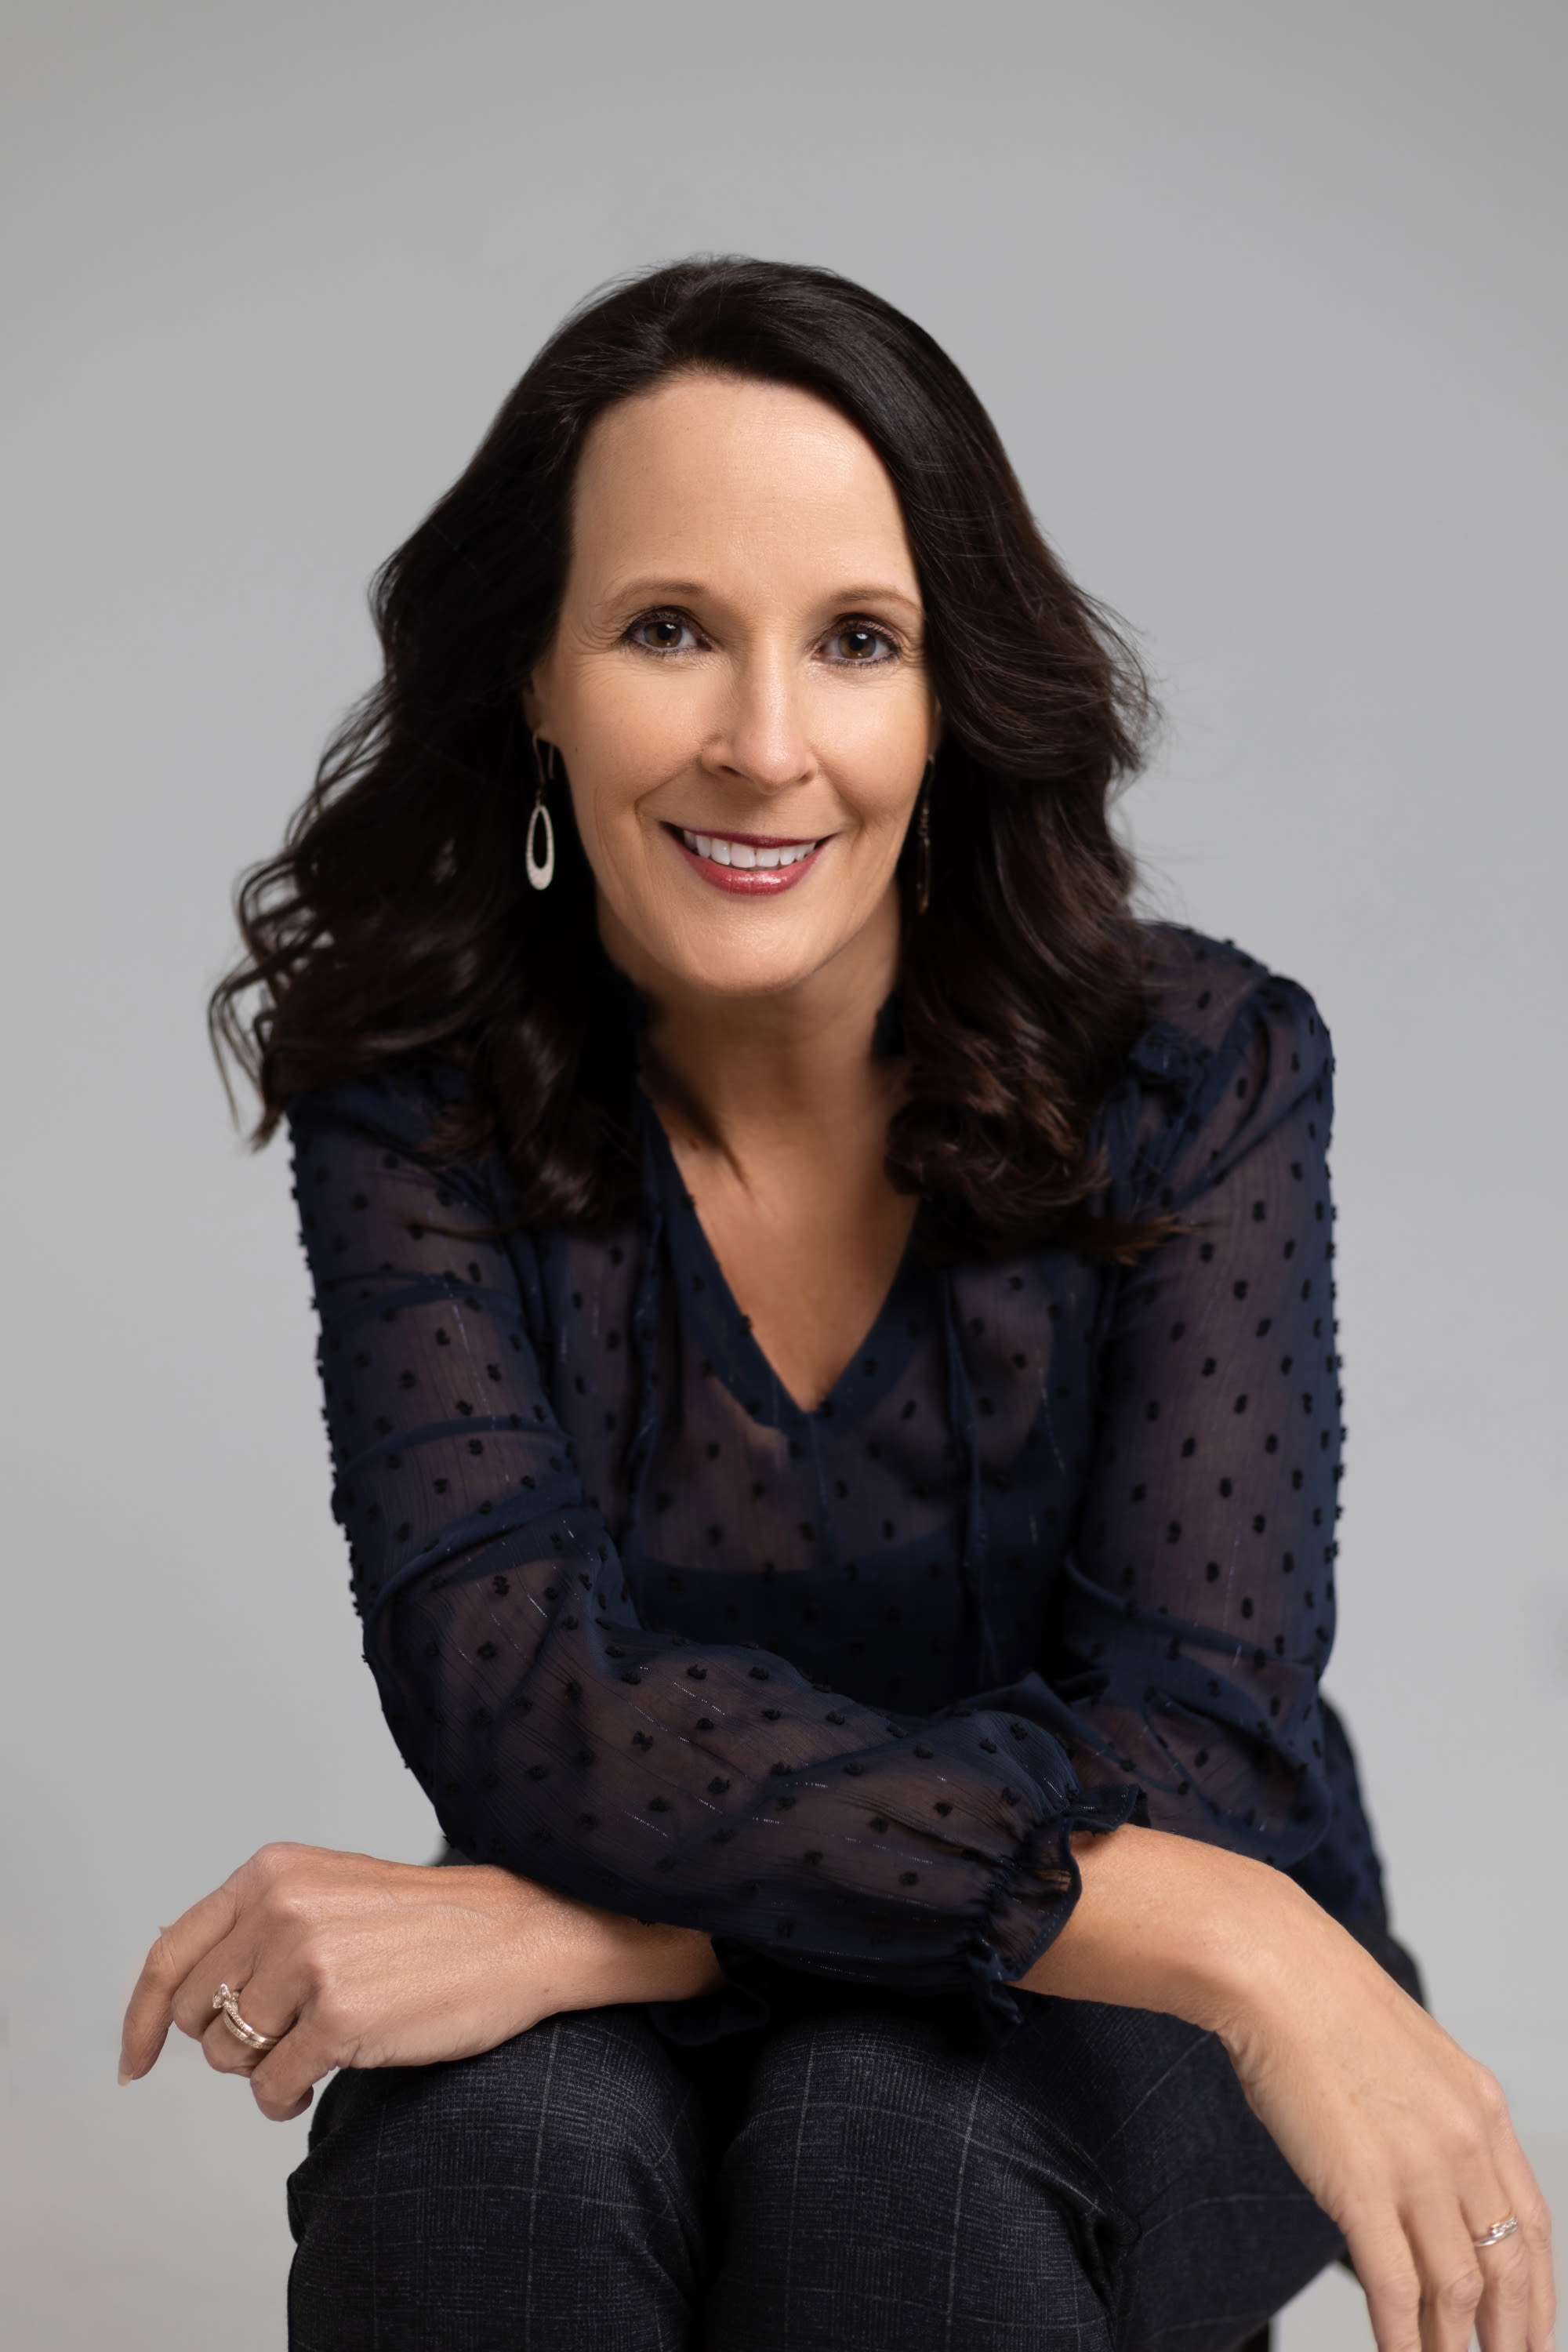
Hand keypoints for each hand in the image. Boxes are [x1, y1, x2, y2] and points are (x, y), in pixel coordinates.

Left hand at [119, 1841, 722, 2120]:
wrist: (522, 1936)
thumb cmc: (431, 1924)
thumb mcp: (332, 1892)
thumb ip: (257, 1925)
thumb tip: (177, 2002)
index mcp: (273, 1871)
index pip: (171, 1953)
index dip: (141, 2016)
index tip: (134, 2061)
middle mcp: (282, 1908)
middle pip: (198, 2014)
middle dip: (231, 2041)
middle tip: (289, 2034)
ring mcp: (310, 1962)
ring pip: (230, 2056)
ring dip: (264, 2069)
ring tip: (318, 2046)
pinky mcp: (340, 2017)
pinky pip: (272, 2090)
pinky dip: (288, 2099)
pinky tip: (325, 2076)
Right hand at [1020, 1825, 1553, 2351]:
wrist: (1273, 1969)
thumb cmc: (1320, 2003)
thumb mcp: (1405, 2056)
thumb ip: (1427, 2117)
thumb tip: (1420, 2176)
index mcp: (1481, 2106)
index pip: (1533, 2221)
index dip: (1538, 2288)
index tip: (1534, 2329)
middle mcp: (1464, 2142)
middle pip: (1507, 2267)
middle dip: (1510, 2333)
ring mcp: (1417, 2167)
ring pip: (1456, 2289)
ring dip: (1454, 2345)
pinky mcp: (1362, 2187)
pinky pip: (1396, 2288)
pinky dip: (1403, 2339)